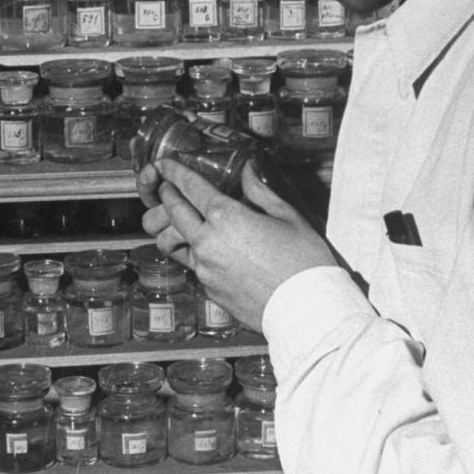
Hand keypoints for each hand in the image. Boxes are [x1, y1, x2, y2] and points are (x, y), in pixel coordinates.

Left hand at [137, 156, 336, 331]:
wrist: (307, 310)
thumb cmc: (303, 260)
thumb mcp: (287, 216)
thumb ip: (260, 191)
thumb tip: (247, 171)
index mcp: (226, 218)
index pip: (190, 187)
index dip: (174, 172)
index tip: (166, 163)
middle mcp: (208, 242)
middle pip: (173, 212)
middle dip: (166, 195)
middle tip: (166, 186)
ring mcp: (205, 269)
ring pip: (175, 242)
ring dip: (172, 228)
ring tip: (182, 222)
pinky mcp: (210, 291)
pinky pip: (193, 266)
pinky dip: (195, 254)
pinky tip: (211, 251)